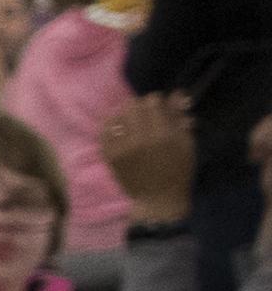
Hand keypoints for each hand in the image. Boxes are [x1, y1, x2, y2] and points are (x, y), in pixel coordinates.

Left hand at [100, 93, 194, 225]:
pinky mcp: (109, 155)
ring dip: (124, 116)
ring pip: (115, 116)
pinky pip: (104, 131)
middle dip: (140, 108)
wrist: (158, 198)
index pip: (152, 101)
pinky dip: (111, 128)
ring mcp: (121, 147)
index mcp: (162, 135)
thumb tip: (177, 93)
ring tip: (132, 125)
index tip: (159, 110)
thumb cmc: (178, 170)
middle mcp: (139, 139)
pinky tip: (120, 132)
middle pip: (131, 105)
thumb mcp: (186, 143)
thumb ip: (179, 117)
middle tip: (145, 118)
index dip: (156, 102)